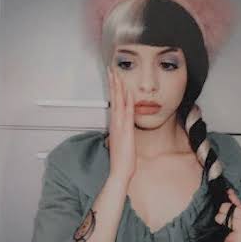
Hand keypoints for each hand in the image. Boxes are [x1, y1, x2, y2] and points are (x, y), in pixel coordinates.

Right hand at [107, 66, 135, 183]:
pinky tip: (129, 92)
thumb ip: (121, 134)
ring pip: (119, 102)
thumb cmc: (122, 160)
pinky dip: (128, 102)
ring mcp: (120, 126)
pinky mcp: (126, 131)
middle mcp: (116, 123)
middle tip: (111, 69)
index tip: (113, 78)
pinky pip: (128, 113)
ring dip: (118, 87)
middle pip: (114, 98)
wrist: (120, 172)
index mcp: (115, 125)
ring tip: (116, 74)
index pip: (114, 103)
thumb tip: (121, 130)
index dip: (113, 89)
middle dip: (113, 83)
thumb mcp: (122, 143)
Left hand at [215, 188, 240, 241]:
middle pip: (220, 217)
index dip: (222, 211)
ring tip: (233, 239)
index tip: (225, 215)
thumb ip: (238, 205)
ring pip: (220, 232)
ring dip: (223, 235)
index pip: (226, 207)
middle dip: (220, 222)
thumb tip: (229, 191)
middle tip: (227, 227)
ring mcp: (239, 237)